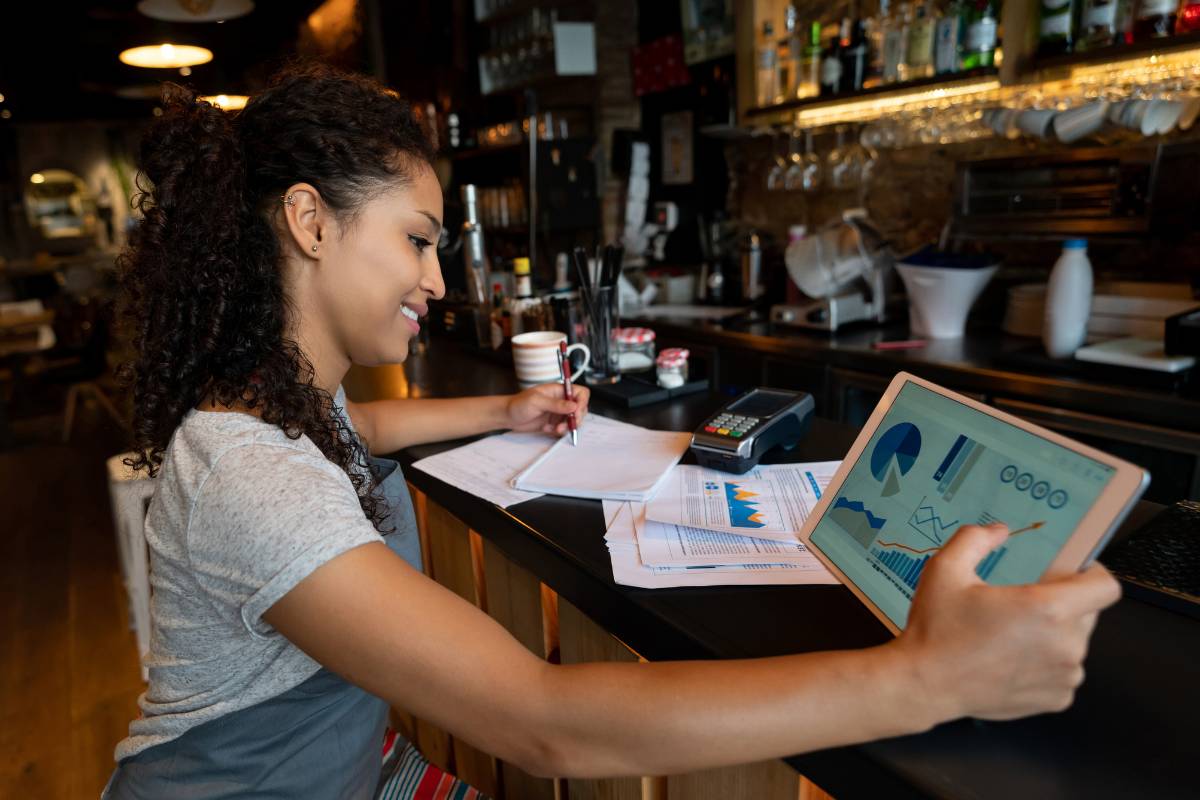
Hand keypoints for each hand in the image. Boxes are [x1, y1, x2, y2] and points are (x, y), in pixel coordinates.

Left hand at [504, 382, 590, 435]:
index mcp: (558, 391)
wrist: (507, 416)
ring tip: (555, 429)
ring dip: (567, 427)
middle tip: (569, 424)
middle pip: (580, 408)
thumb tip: (574, 406)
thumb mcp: (537, 402)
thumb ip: (556, 404)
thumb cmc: (518, 404)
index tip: (576, 412)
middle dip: (576, 418)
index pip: (580, 393)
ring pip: (573, 420)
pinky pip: (564, 428)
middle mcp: (561, 401)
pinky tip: (546, 429)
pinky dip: (558, 431)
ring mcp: (558, 413)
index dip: (582, 402)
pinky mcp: (554, 423)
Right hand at [897, 522, 1120, 723]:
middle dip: (1062, 604)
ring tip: (1011, 636)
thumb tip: (998, 531)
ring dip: (1053, 636)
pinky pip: (1063, 672)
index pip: (1105, 587)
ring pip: (1073, 643)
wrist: (925, 685)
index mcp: (1047, 609)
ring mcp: (1065, 676)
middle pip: (1087, 613)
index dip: (1092, 574)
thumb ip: (975, 540)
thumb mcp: (946, 570)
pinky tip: (1010, 661)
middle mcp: (1066, 644)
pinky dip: (1045, 665)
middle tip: (1021, 604)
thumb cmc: (937, 629)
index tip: (1070, 572)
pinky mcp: (1058, 700)